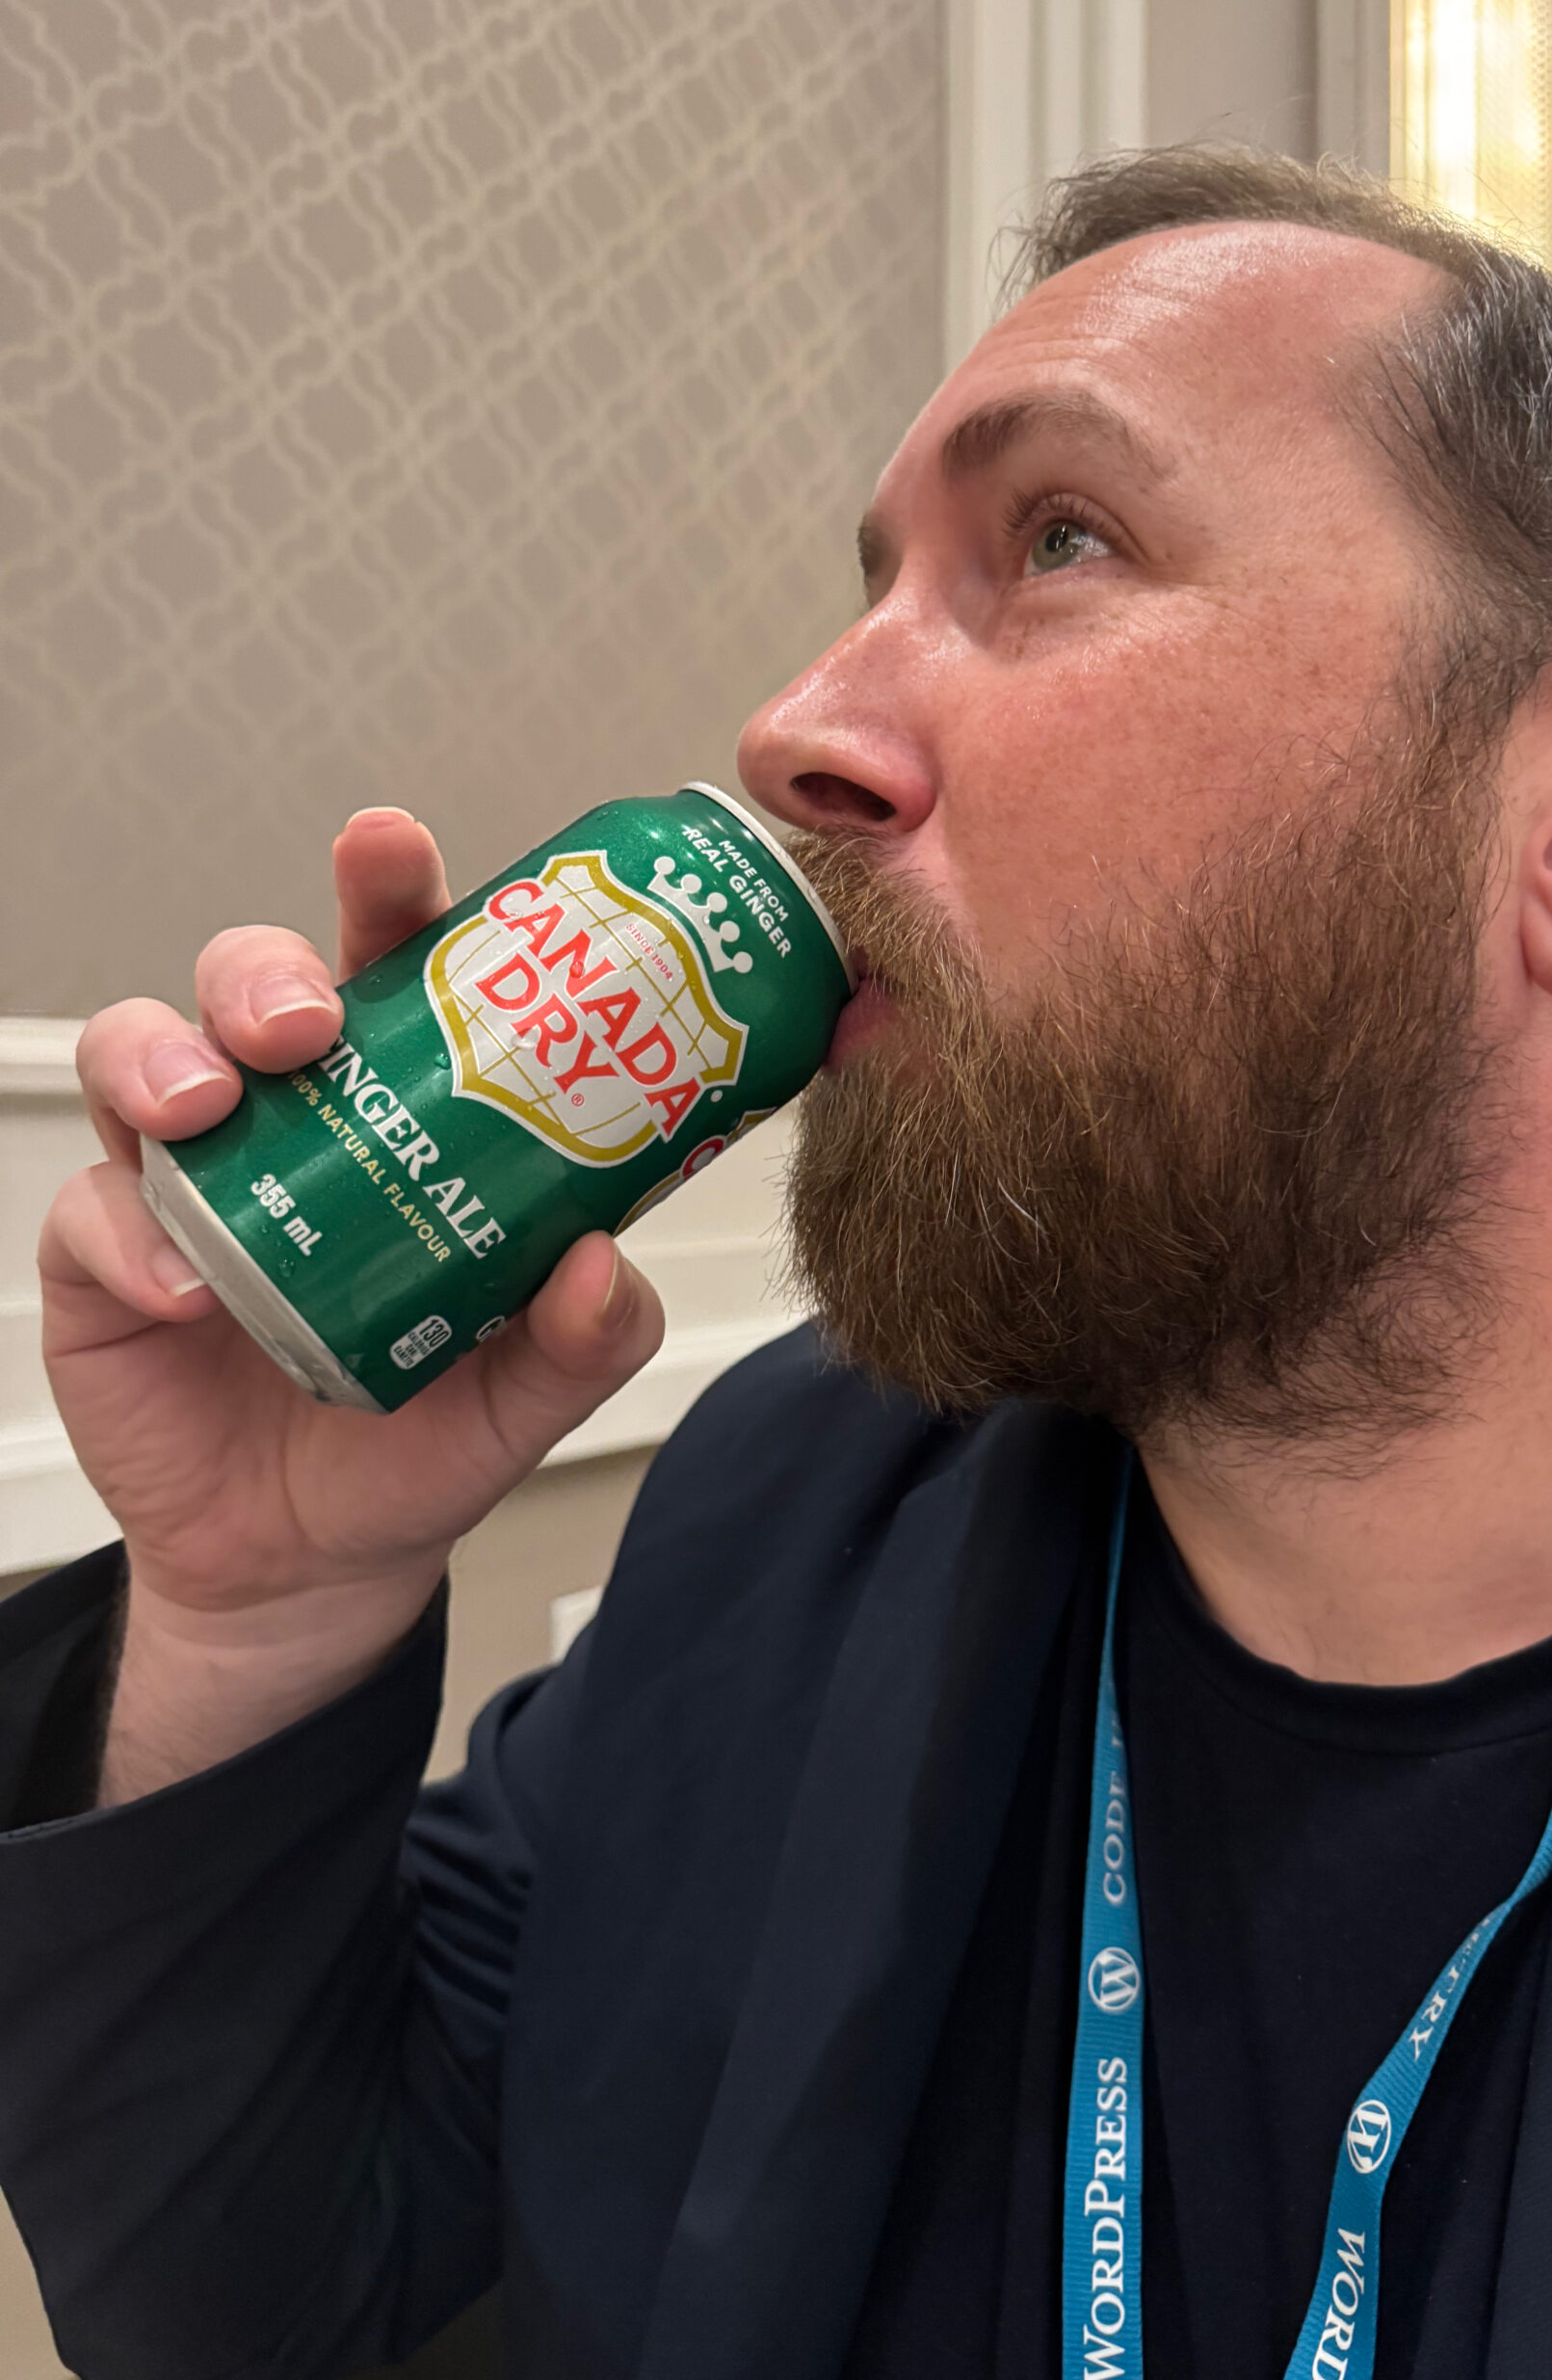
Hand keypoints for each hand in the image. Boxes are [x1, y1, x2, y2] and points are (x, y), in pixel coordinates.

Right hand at [41, 809, 664, 1798]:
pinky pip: (93, 1212)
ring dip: (166, 1060)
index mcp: (396, 1105)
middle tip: (307, 1020)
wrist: (317, 1562)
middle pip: (249, 982)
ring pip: (140, 1053)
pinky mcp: (104, 1257)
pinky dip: (133, 1239)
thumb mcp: (531, 1392)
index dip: (385, 895)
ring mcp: (188, 1178)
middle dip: (265, 972)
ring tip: (211, 1110)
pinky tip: (185, 1290)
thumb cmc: (424, 1432)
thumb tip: (599, 1263)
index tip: (392, 850)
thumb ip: (583, 1333)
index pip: (391, 970)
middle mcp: (285, 1117)